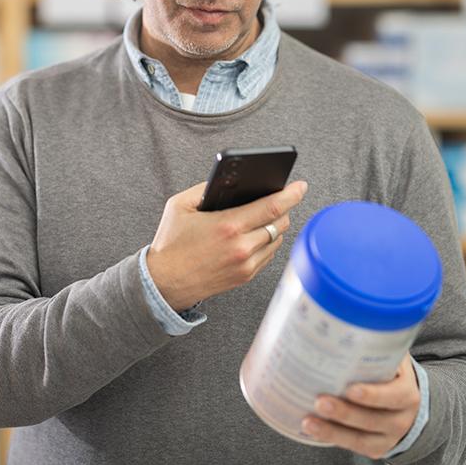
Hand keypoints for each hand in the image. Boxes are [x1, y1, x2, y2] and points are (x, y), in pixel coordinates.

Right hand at [146, 180, 307, 310]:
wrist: (164, 283)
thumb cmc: (171, 244)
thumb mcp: (180, 206)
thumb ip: (204, 189)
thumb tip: (229, 181)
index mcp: (228, 225)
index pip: (272, 206)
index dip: (291, 194)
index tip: (301, 186)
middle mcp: (241, 247)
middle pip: (280, 222)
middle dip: (284, 208)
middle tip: (281, 198)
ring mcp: (246, 264)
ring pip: (276, 239)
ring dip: (276, 225)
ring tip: (267, 215)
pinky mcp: (246, 276)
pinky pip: (268, 254)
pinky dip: (268, 241)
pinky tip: (257, 234)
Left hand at [302, 354, 420, 459]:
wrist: (408, 404)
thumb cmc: (392, 374)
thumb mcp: (394, 358)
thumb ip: (378, 343)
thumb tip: (352, 316)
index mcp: (407, 392)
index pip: (392, 396)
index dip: (372, 395)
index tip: (350, 389)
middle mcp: (401, 418)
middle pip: (372, 420)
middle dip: (345, 412)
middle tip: (320, 401)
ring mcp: (389, 437)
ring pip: (360, 438)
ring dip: (332, 430)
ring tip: (308, 421)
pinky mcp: (376, 448)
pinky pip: (353, 447)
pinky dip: (332, 438)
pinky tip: (312, 429)